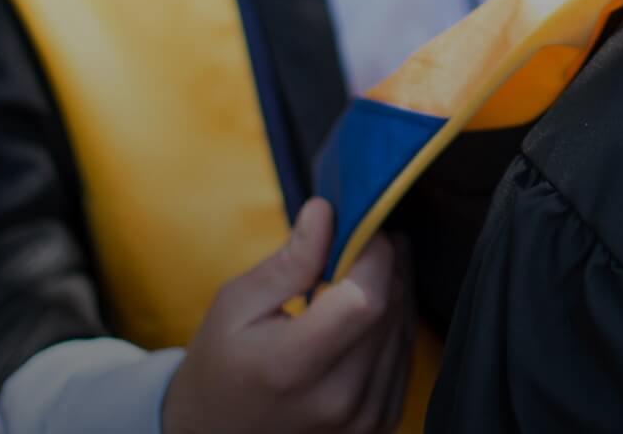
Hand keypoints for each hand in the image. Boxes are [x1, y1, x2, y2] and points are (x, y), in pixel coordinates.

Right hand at [162, 198, 414, 433]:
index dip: (374, 254)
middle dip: (387, 265)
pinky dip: (394, 326)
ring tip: (364, 274)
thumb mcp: (236, 304)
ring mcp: (363, 418)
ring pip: (405, 331)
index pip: (366, 299)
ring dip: (395, 292)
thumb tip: (327, 210)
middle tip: (366, 241)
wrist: (216, 433)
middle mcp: (337, 399)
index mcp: (293, 367)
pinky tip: (367, 315)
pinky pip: (406, 357)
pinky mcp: (380, 423)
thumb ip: (289, 261)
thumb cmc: (222, 363)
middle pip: (391, 311)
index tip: (363, 230)